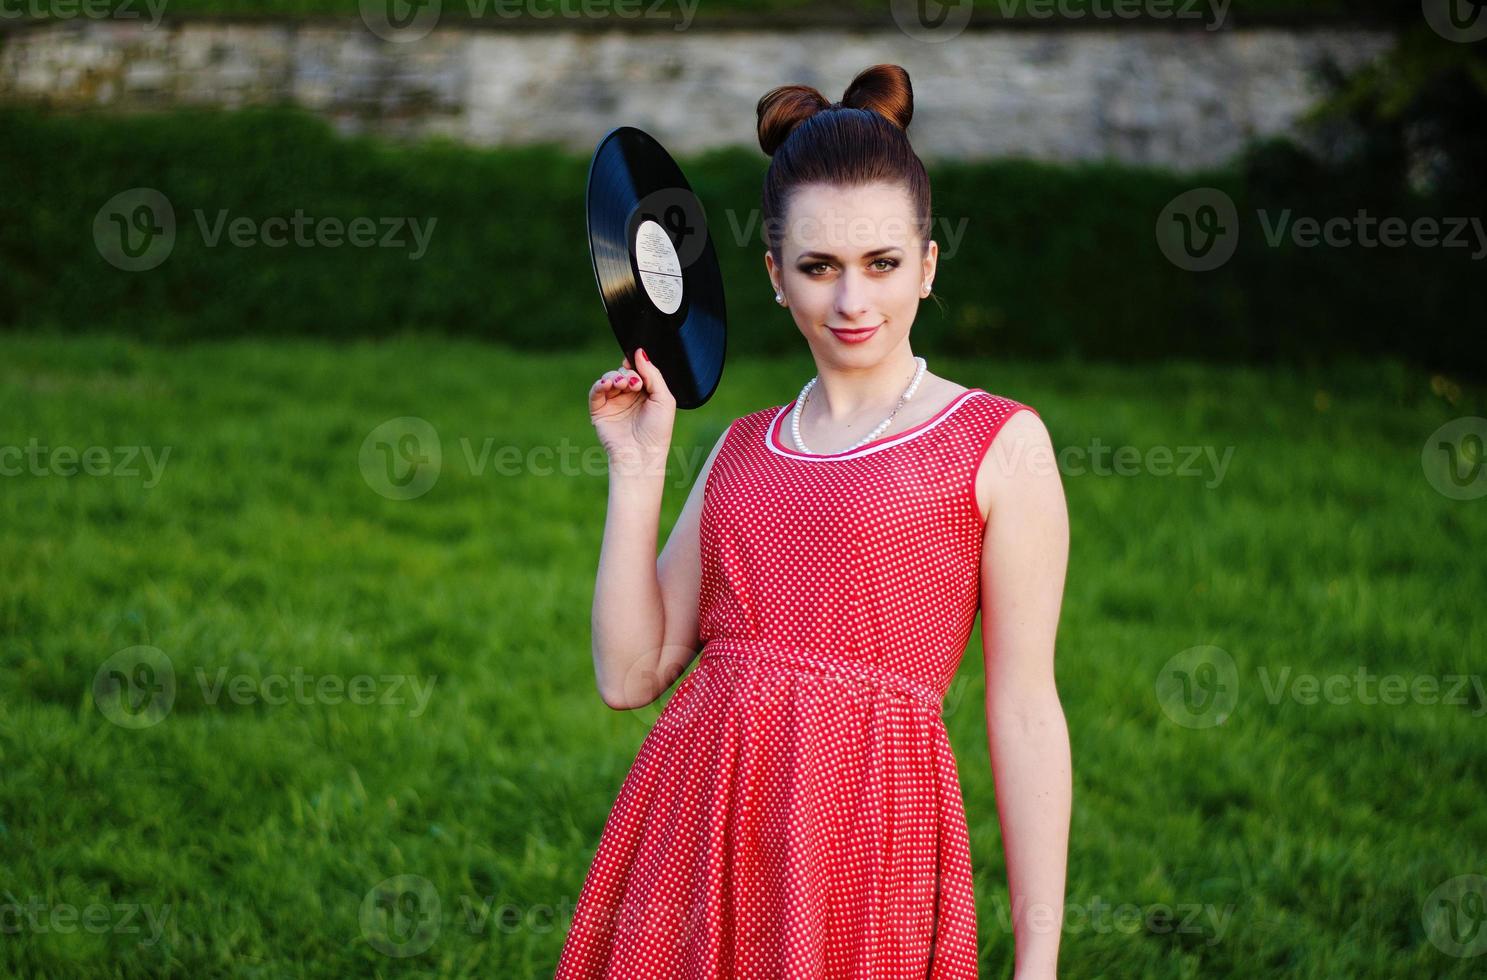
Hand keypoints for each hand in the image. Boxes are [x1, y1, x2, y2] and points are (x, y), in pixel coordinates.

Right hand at [588, 346, 675, 476]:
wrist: (641, 455)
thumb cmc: (657, 431)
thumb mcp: (664, 398)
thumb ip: (653, 374)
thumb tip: (639, 352)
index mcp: (647, 393)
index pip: (638, 370)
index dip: (636, 364)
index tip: (636, 362)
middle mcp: (630, 397)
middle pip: (623, 372)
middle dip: (628, 373)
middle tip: (634, 384)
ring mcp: (614, 403)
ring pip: (609, 378)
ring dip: (615, 377)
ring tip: (622, 385)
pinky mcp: (599, 410)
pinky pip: (595, 391)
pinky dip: (599, 384)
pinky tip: (606, 385)